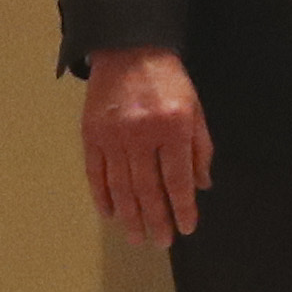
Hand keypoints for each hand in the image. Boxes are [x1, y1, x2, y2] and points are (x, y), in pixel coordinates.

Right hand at [82, 46, 214, 245]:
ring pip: (120, 186)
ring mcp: (112, 135)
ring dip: (129, 216)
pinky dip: (102, 196)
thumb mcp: (195, 109)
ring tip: (137, 237)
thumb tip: (201, 186)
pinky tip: (110, 214)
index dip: (182, 207)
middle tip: (161, 242)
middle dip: (155, 219)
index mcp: (172, 127)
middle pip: (147, 188)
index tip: (186, 228)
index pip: (177, 178)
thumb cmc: (169, 81)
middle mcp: (141, 133)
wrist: (129, 48)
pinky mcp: (91, 134)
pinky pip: (96, 173)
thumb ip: (200, 149)